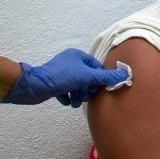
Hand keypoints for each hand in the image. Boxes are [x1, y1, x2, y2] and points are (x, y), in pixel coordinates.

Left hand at [1, 48, 128, 106]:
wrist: (34, 87)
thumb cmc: (61, 78)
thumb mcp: (86, 77)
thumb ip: (105, 77)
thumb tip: (124, 75)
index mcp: (77, 56)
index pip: (96, 67)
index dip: (98, 79)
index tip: (96, 89)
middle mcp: (69, 62)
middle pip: (87, 77)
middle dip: (87, 90)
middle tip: (84, 97)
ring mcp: (61, 72)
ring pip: (77, 86)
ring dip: (78, 96)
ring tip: (74, 102)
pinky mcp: (53, 83)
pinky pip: (66, 90)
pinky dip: (68, 97)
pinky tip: (65, 101)